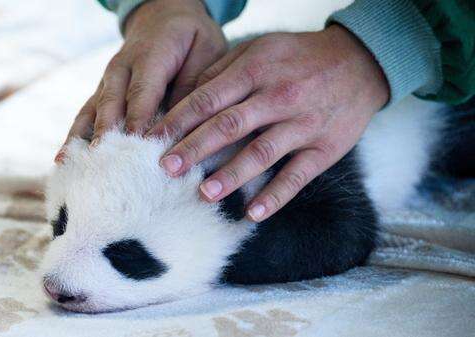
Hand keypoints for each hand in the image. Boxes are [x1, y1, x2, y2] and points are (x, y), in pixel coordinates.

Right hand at [56, 0, 225, 159]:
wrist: (164, 16)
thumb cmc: (191, 38)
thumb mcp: (206, 51)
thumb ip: (192, 85)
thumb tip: (181, 123)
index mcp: (150, 55)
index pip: (142, 90)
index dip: (138, 118)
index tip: (136, 144)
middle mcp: (121, 68)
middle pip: (111, 103)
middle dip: (107, 133)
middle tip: (105, 161)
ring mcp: (107, 81)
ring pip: (91, 110)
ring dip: (81, 138)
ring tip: (67, 164)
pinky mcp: (101, 93)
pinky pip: (85, 115)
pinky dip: (75, 137)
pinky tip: (64, 159)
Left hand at [147, 25, 388, 221]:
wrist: (361, 62)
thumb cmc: (299, 57)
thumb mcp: (260, 49)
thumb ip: (222, 71)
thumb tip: (184, 98)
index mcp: (257, 71)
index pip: (208, 99)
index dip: (178, 120)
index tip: (152, 140)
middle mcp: (278, 97)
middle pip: (228, 126)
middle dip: (194, 150)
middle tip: (167, 170)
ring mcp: (303, 124)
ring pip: (262, 153)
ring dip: (231, 176)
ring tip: (204, 194)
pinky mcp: (325, 149)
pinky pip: (298, 176)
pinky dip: (276, 196)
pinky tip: (253, 214)